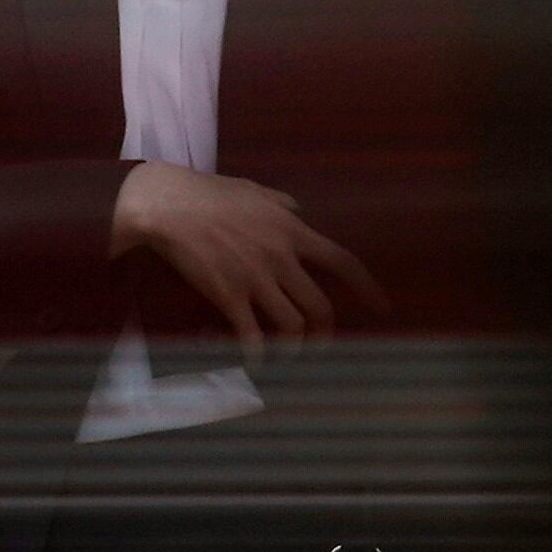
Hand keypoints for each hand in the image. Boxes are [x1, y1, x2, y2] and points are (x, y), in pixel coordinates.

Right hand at [108, 164, 385, 362]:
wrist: (169, 204)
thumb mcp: (256, 191)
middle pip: (320, 305)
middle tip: (322, 340)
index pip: (343, 262)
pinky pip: (251, 335)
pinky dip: (258, 353)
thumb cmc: (210, 194)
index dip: (367, 287)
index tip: (381, 305)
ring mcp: (255, 279)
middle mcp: (281, 257)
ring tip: (290, 351)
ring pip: (292, 325)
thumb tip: (297, 210)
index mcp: (292, 231)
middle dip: (326, 329)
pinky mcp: (228, 295)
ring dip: (295, 344)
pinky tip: (256, 360)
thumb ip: (282, 204)